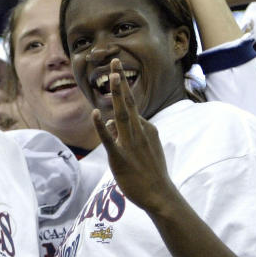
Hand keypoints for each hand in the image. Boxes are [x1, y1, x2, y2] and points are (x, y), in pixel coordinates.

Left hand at [93, 59, 178, 214]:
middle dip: (121, 81)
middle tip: (114, 62)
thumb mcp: (147, 148)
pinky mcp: (120, 158)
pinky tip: (95, 114)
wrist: (160, 194)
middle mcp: (140, 133)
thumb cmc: (151, 173)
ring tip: (111, 76)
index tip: (116, 72)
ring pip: (122, 115)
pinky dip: (101, 126)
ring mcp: (130, 144)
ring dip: (117, 94)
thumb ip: (131, 133)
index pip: (131, 109)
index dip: (122, 92)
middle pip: (129, 102)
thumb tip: (111, 121)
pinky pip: (110, 139)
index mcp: (147, 129)